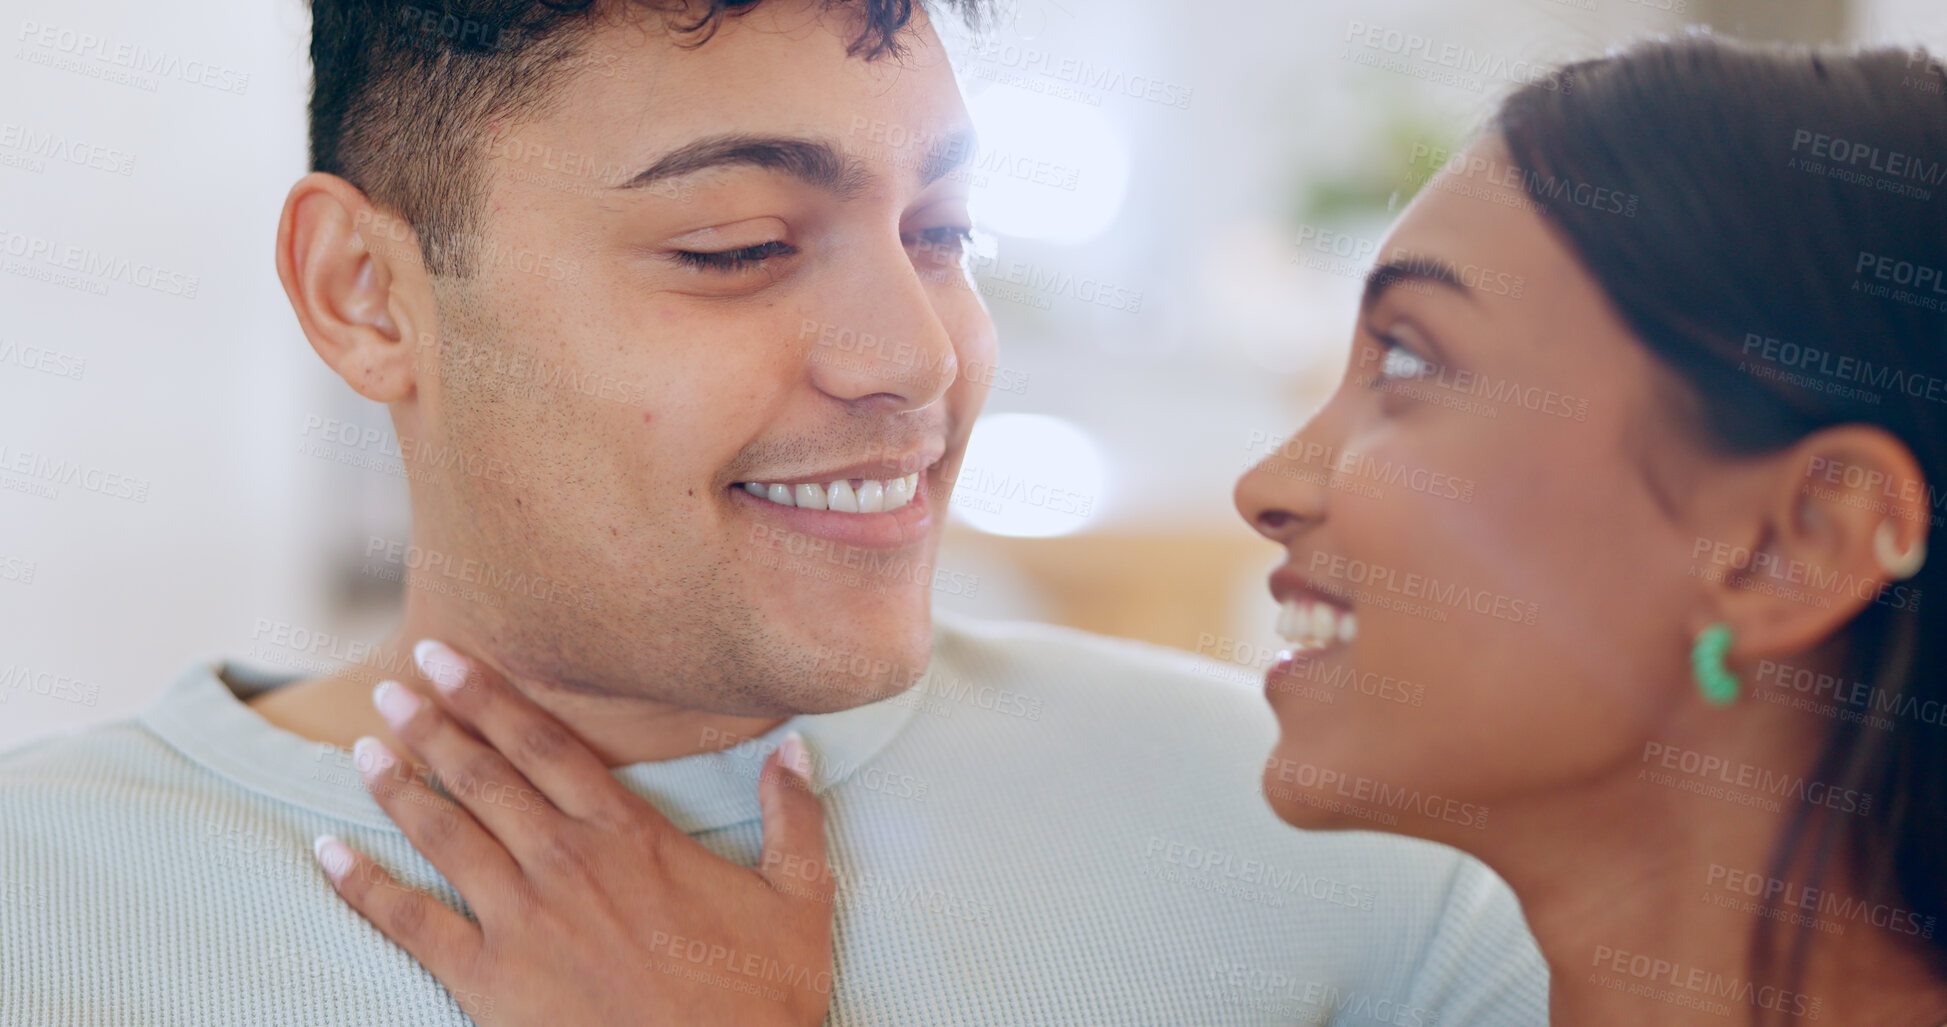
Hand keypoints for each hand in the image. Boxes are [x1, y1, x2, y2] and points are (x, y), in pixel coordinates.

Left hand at [311, 640, 833, 1026]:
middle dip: (432, 725)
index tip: (447, 658)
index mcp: (630, 835)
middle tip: (390, 685)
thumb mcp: (799, 898)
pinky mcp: (491, 981)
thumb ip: (793, 817)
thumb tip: (795, 748)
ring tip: (361, 750)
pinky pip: (410, 924)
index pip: (546, 745)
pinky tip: (327, 854)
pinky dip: (363, 886)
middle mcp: (566, 863)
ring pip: (444, 834)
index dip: (492, 696)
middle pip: (484, 776)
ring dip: (397, 787)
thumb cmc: (763, 997)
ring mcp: (523, 921)